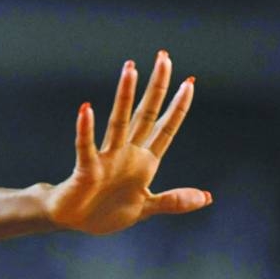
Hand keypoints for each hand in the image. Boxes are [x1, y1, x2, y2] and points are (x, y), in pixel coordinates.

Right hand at [45, 50, 211, 233]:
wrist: (73, 222)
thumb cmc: (105, 211)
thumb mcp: (146, 207)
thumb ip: (174, 201)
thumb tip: (206, 197)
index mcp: (144, 161)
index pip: (165, 128)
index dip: (178, 107)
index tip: (190, 83)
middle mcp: (127, 153)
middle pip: (145, 114)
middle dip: (156, 87)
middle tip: (164, 57)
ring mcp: (107, 158)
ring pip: (119, 122)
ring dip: (125, 96)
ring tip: (130, 68)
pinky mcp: (87, 169)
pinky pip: (85, 146)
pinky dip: (85, 130)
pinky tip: (86, 110)